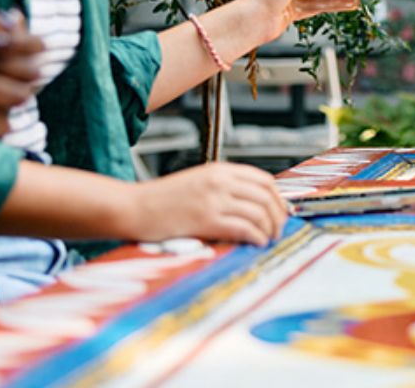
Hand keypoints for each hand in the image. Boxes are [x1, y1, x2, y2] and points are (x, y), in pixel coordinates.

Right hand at [121, 161, 291, 245]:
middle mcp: (220, 181)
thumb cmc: (162, 200)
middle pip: (266, 196)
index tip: (280, 212)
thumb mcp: (198, 183)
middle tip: (278, 230)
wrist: (134, 207)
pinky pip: (244, 228)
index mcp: (220, 170)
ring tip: (268, 240)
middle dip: (278, 215)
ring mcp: (214, 199)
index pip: (263, 180)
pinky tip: (256, 243)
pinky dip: (256, 237)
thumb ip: (223, 188)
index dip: (278, 198)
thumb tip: (251, 204)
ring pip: (259, 212)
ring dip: (269, 229)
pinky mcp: (206, 220)